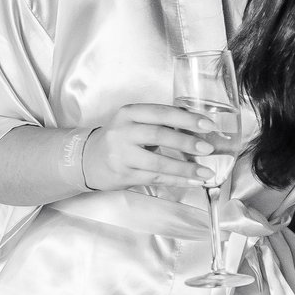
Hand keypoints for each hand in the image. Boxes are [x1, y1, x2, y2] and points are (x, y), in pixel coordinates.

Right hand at [82, 104, 219, 192]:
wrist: (87, 159)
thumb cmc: (119, 139)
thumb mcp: (133, 122)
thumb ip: (160, 122)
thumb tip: (199, 127)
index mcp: (128, 114)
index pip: (161, 113)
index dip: (186, 119)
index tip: (208, 125)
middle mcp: (122, 132)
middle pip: (159, 135)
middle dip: (186, 143)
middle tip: (208, 149)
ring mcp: (121, 155)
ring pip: (157, 162)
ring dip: (185, 168)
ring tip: (205, 172)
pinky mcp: (123, 175)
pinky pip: (154, 178)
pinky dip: (176, 180)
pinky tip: (192, 181)